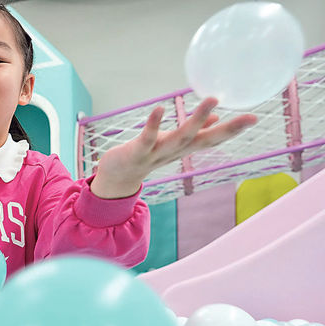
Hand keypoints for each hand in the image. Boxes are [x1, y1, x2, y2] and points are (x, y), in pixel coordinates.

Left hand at [92, 97, 257, 198]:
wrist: (118, 177)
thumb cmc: (148, 154)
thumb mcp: (173, 143)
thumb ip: (195, 132)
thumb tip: (217, 118)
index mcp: (185, 149)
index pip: (213, 139)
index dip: (234, 130)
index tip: (255, 117)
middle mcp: (175, 153)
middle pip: (203, 141)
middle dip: (227, 130)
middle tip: (249, 117)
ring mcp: (157, 154)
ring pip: (180, 139)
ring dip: (197, 121)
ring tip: (212, 100)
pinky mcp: (137, 152)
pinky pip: (147, 138)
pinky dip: (153, 124)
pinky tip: (160, 108)